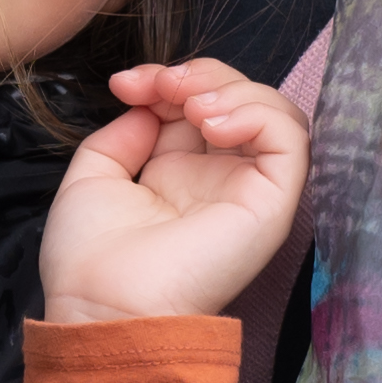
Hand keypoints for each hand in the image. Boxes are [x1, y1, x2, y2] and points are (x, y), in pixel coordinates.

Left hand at [42, 58, 307, 324]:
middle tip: (161, 85)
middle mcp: (220, 179)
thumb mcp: (93, 178)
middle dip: (200, 75)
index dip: (169, 79)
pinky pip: (291, 140)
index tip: (127, 83)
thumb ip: (122, 135)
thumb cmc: (90, 261)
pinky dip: (257, 114)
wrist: (104, 307)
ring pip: (276, 113)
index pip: (199, 103)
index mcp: (181, 175)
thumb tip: (149, 108)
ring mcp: (248, 190)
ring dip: (232, 90)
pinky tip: (212, 125)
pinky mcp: (272, 204)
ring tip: (190, 106)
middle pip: (240, 99)